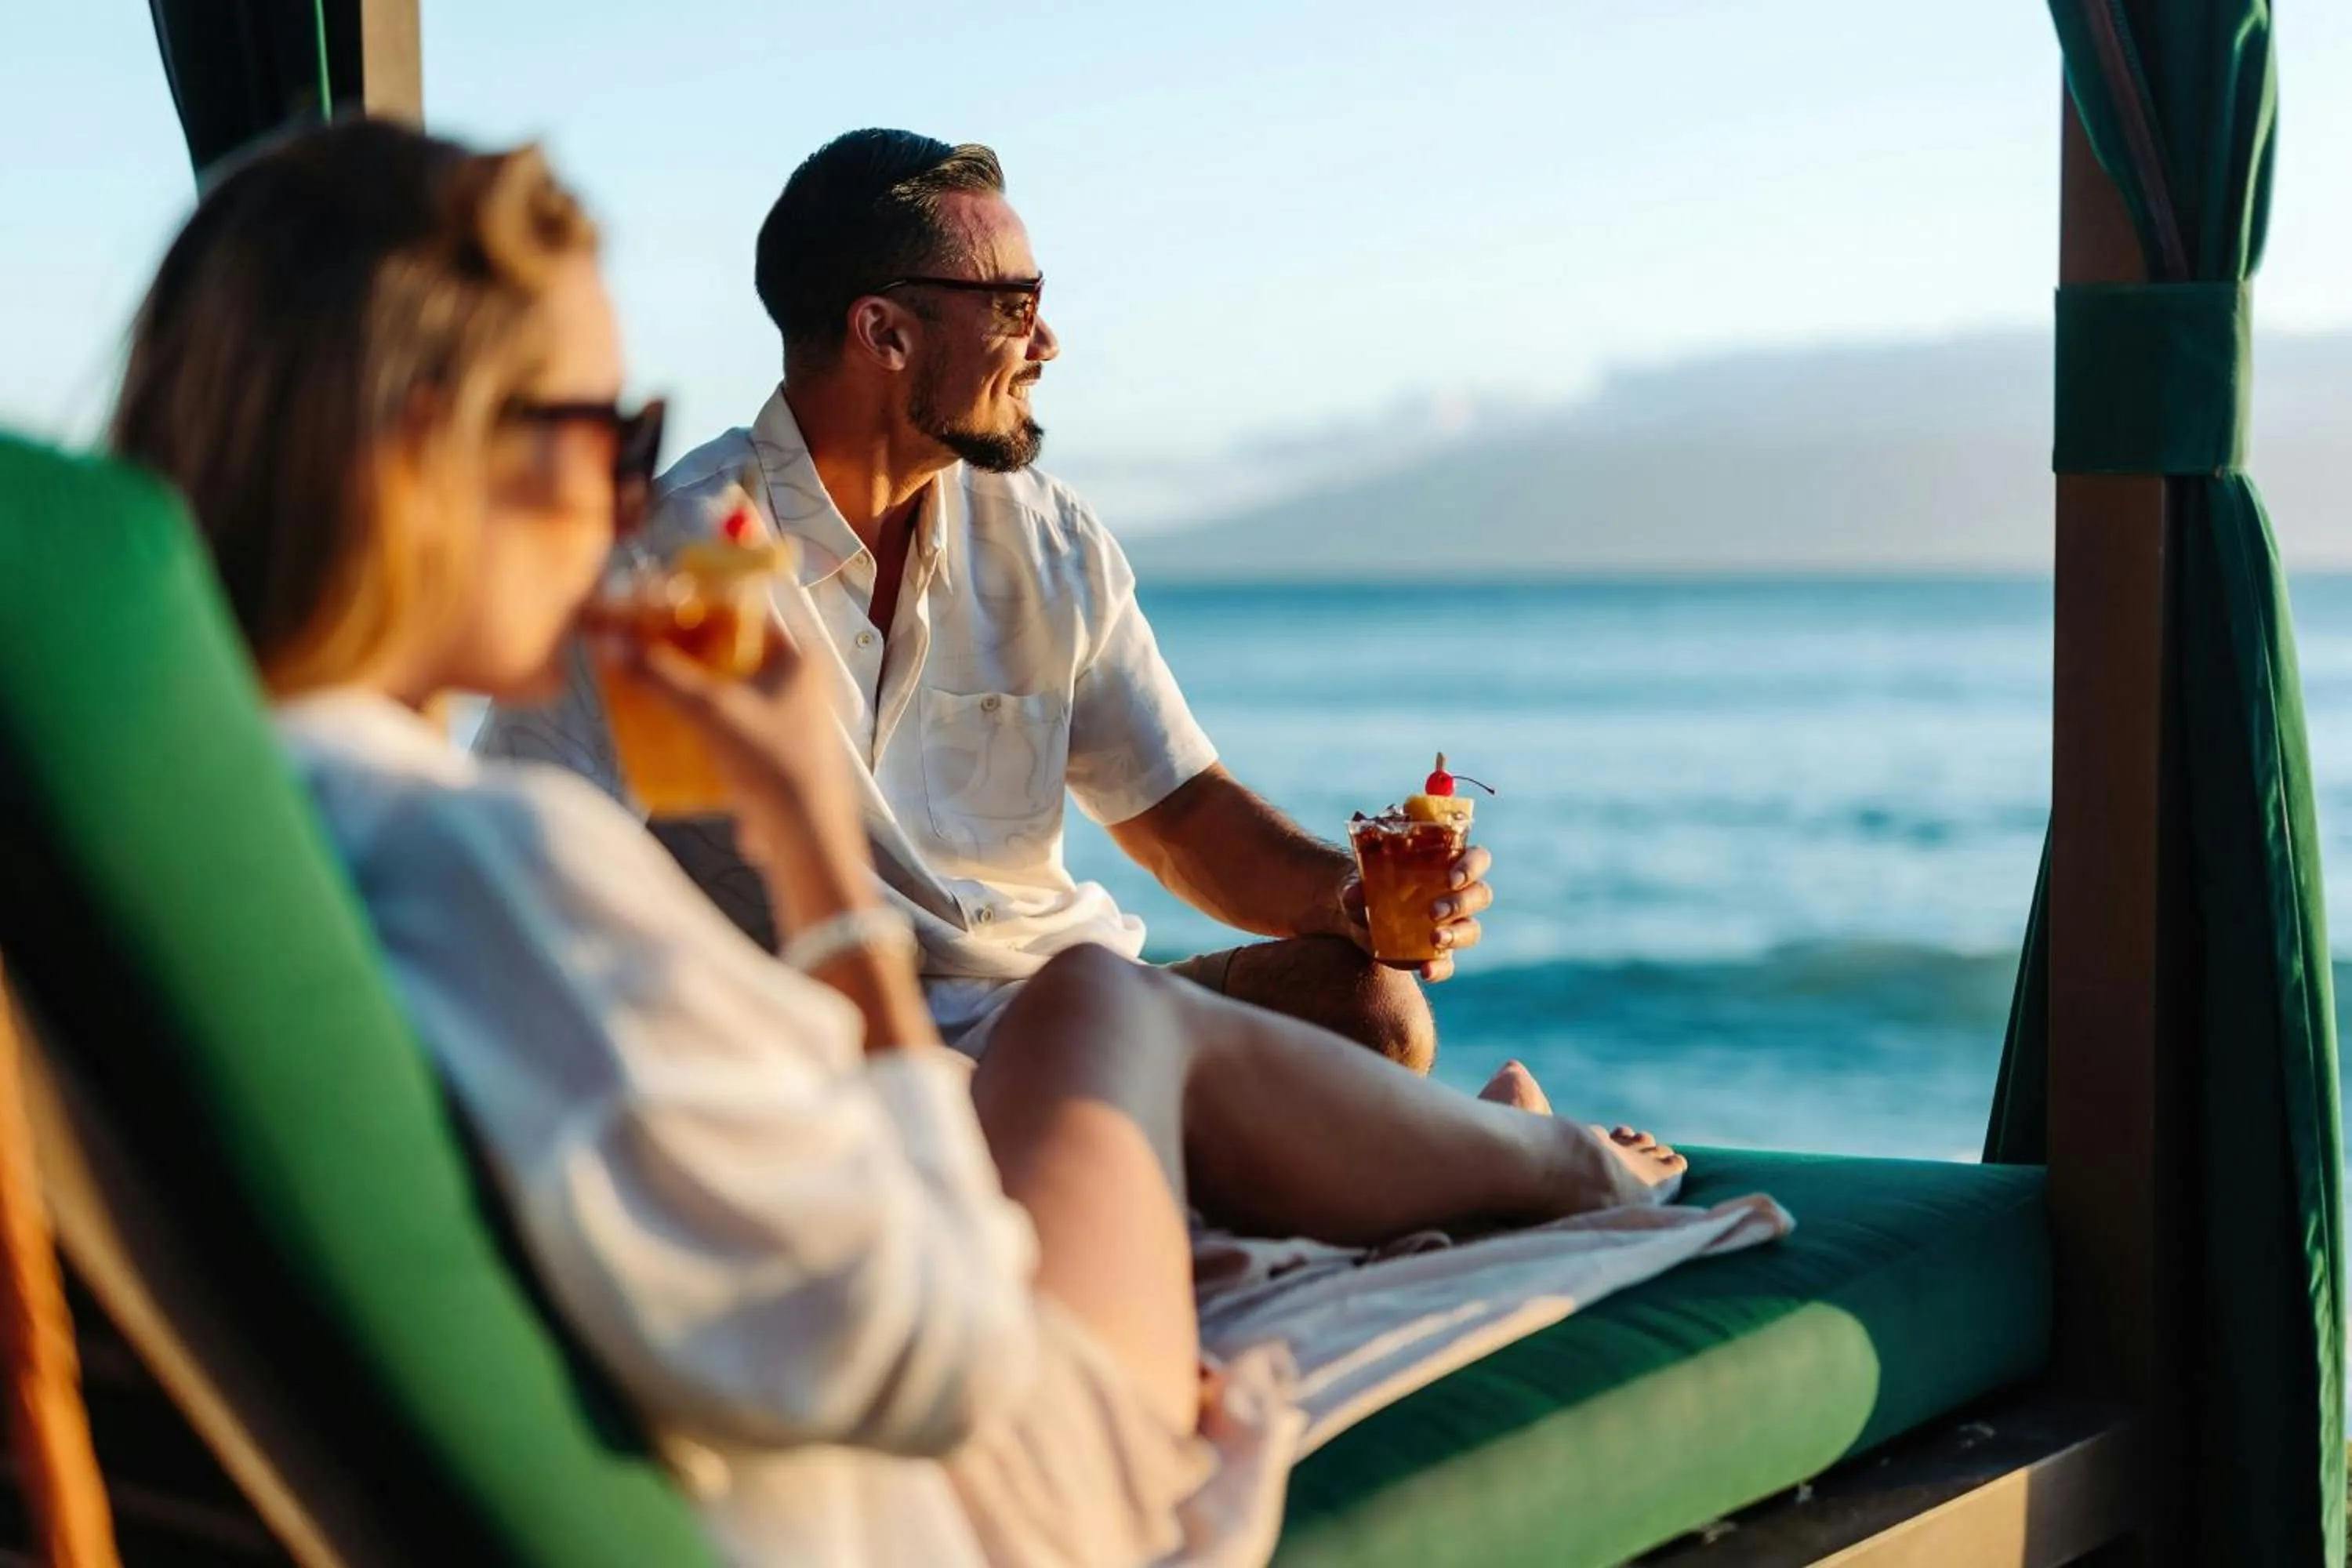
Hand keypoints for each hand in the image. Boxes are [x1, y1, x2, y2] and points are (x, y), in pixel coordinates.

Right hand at [596, 629, 864, 881]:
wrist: (806, 837)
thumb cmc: (773, 765)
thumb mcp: (710, 711)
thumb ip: (662, 677)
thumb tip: (614, 646)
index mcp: (800, 656)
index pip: (740, 615)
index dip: (695, 613)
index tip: (654, 618)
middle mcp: (803, 682)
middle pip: (732, 654)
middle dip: (686, 655)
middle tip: (644, 654)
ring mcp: (793, 719)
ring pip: (731, 691)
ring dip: (692, 689)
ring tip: (649, 687)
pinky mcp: (778, 753)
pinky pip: (734, 725)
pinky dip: (704, 722)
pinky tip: (672, 726)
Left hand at [1338, 845, 1492, 982]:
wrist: (1355, 916)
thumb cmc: (1366, 886)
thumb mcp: (1357, 881)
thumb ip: (1355, 887)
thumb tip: (1353, 894)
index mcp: (1446, 865)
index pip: (1477, 859)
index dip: (1472, 867)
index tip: (1453, 879)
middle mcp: (1456, 894)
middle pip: (1480, 895)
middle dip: (1462, 903)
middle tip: (1434, 911)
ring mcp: (1451, 926)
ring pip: (1472, 930)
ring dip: (1457, 934)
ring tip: (1435, 937)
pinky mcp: (1438, 954)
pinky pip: (1449, 964)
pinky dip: (1440, 969)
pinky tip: (1425, 971)